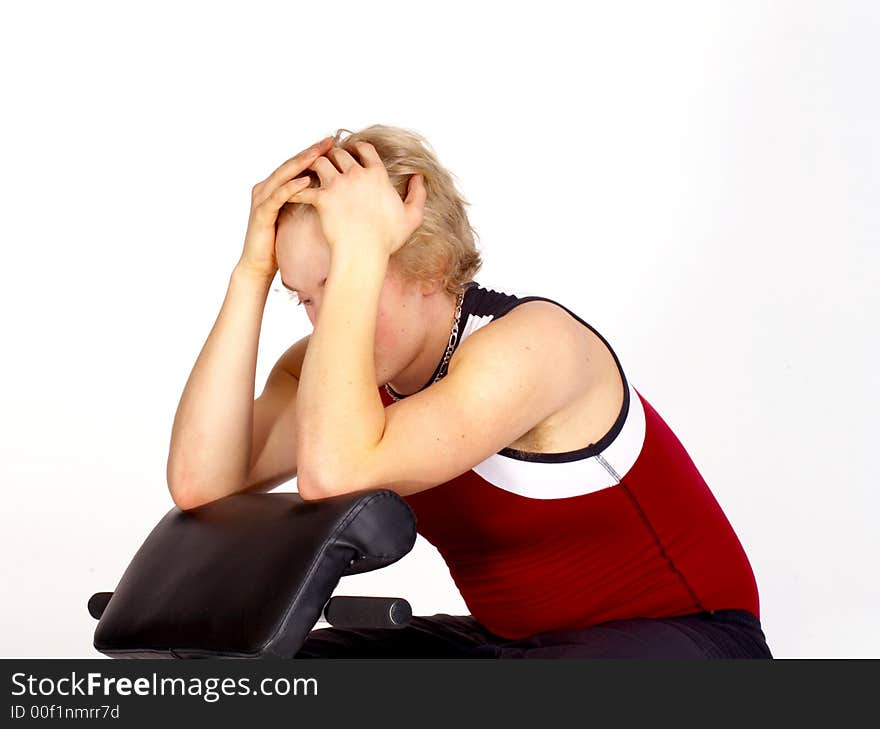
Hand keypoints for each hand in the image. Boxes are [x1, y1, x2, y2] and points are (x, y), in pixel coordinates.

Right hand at [237, 135, 334, 277]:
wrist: (259, 266)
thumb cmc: (280, 243)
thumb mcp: (297, 217)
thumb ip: (307, 202)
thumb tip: (334, 194)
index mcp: (274, 187)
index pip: (296, 165)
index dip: (313, 153)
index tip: (334, 143)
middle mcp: (265, 188)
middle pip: (290, 165)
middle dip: (310, 152)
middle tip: (329, 140)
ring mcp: (261, 199)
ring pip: (283, 175)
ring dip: (302, 163)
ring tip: (320, 154)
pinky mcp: (262, 213)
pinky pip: (278, 196)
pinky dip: (292, 187)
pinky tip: (307, 180)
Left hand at [287, 141, 426, 257]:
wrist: (365, 252)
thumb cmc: (387, 238)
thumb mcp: (412, 216)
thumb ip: (418, 194)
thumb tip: (420, 177)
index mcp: (377, 174)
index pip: (365, 149)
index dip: (357, 148)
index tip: (352, 151)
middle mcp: (356, 174)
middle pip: (339, 153)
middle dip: (333, 155)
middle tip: (328, 162)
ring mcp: (338, 185)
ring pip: (320, 162)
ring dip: (314, 165)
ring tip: (310, 172)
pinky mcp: (322, 199)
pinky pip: (304, 187)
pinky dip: (295, 188)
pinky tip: (290, 191)